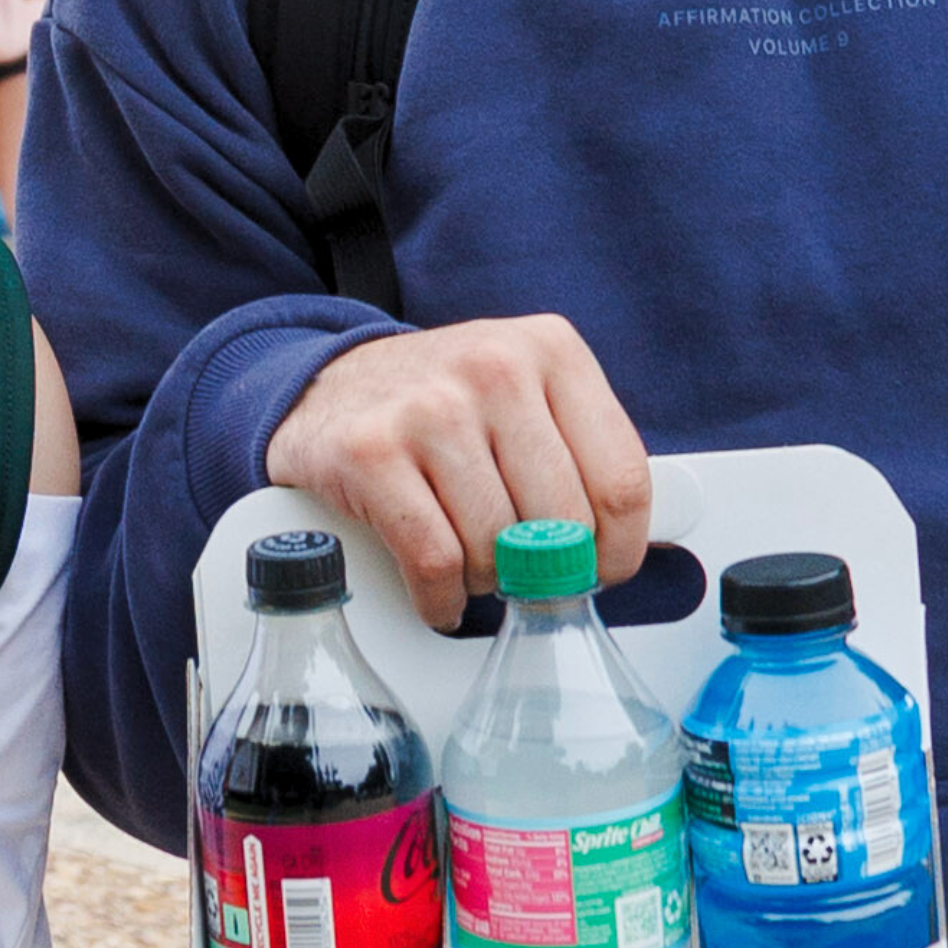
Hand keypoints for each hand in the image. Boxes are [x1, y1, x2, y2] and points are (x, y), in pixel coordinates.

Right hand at [266, 315, 652, 627]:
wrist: (325, 385)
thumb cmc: (437, 404)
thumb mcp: (523, 393)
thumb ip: (577, 451)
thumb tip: (620, 545)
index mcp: (550, 350)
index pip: (622, 478)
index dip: (617, 548)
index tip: (600, 569)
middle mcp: (494, 367)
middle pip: (563, 521)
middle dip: (547, 569)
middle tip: (526, 574)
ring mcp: (430, 407)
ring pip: (498, 545)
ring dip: (487, 579)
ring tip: (471, 563)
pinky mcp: (372, 451)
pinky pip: (435, 560)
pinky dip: (441, 598)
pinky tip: (439, 591)